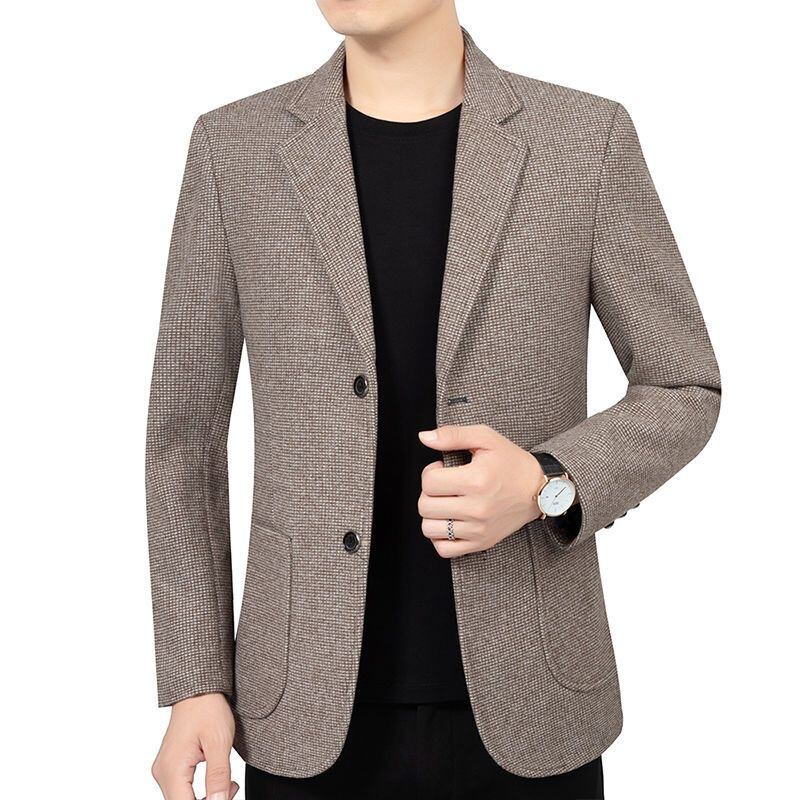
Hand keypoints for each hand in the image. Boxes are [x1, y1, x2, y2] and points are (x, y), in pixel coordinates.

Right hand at [152, 692, 237, 799]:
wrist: (198, 690)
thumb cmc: (208, 709)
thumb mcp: (219, 742)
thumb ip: (218, 776)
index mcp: (172, 769)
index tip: (227, 796)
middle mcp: (163, 772)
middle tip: (232, 790)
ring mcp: (164, 770)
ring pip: (182, 799)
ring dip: (205, 799)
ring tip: (228, 785)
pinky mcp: (170, 766)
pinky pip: (182, 790)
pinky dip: (199, 792)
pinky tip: (218, 781)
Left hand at [418, 424, 543, 557]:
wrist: (538, 489)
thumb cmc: (511, 462)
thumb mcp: (486, 438)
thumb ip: (453, 435)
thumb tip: (424, 437)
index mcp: (476, 480)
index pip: (429, 482)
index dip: (430, 472)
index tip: (442, 469)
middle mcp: (477, 508)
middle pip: (425, 506)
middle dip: (428, 492)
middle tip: (443, 485)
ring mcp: (479, 529)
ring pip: (429, 529)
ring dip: (432, 514)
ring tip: (445, 503)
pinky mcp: (481, 543)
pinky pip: (444, 549)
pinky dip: (439, 537)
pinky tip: (448, 521)